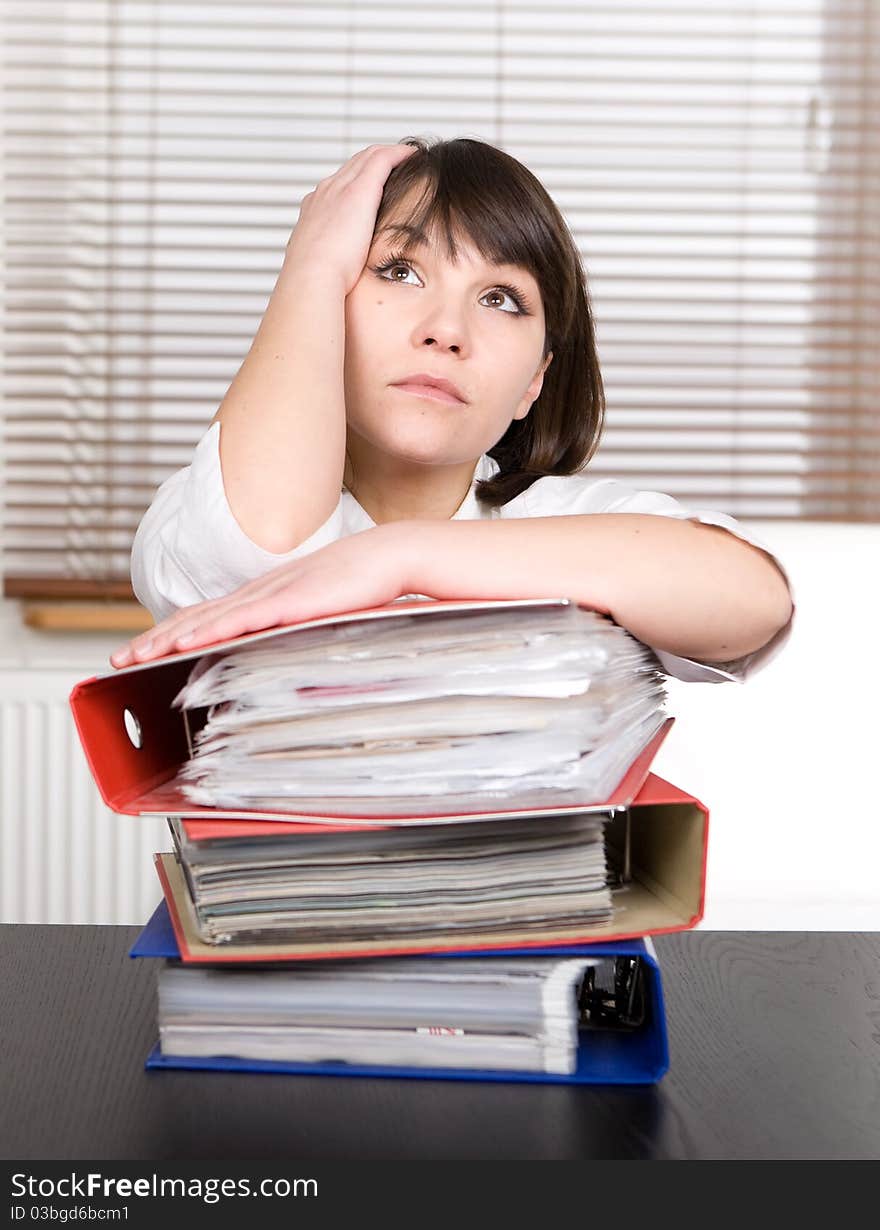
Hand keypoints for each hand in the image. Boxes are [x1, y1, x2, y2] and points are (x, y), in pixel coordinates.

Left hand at [109, 524, 412, 667]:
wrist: (391, 556)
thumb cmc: (363, 585)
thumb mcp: (318, 612)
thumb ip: (294, 629)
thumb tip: (276, 655)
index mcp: (265, 596)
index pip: (207, 617)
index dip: (171, 634)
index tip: (142, 651)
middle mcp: (259, 592)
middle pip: (195, 618)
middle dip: (153, 639)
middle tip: (120, 659)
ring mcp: (272, 594)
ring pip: (209, 620)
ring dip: (168, 639)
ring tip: (137, 655)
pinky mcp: (290, 601)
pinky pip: (242, 619)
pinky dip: (210, 632)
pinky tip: (185, 644)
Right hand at [284, 142, 418, 294]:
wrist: (311, 276)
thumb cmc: (317, 281)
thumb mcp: (320, 269)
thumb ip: (329, 265)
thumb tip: (337, 281)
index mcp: (314, 212)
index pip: (336, 188)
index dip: (355, 183)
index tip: (371, 188)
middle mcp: (325, 193)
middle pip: (351, 167)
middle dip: (372, 163)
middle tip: (394, 163)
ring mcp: (341, 187)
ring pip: (367, 158)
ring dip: (387, 154)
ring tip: (407, 156)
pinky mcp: (361, 188)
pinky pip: (383, 159)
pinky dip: (399, 154)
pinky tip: (413, 155)